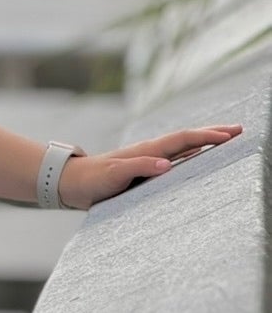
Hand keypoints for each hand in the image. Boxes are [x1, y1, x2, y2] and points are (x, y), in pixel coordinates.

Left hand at [58, 123, 243, 210]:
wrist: (72, 182)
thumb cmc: (92, 180)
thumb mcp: (114, 175)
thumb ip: (139, 168)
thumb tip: (167, 165)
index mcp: (147, 151)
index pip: (182, 140)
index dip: (205, 136)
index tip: (228, 135)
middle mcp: (151, 152)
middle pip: (187, 138)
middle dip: (213, 133)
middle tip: (239, 130)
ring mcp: (148, 159)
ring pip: (183, 147)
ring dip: (205, 142)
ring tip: (227, 138)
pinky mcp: (145, 170)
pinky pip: (175, 158)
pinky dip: (191, 153)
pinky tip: (198, 156)